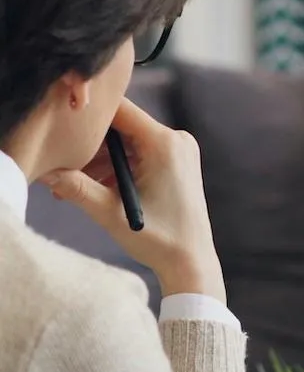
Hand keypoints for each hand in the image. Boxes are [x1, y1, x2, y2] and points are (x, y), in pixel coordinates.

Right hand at [40, 99, 225, 302]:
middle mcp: (176, 139)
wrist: (191, 261)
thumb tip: (43, 171)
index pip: (118, 109)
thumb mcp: (109, 212)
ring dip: (101, 159)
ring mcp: (179, 150)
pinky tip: (96, 187)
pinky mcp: (177, 162)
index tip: (61, 125)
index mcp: (164, 143)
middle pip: (122, 126)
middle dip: (90, 145)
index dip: (88, 115)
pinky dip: (118, 166)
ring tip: (73, 183)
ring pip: (128, 141)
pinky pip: (140, 153)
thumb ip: (75, 187)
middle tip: (61, 165)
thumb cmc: (158, 239)